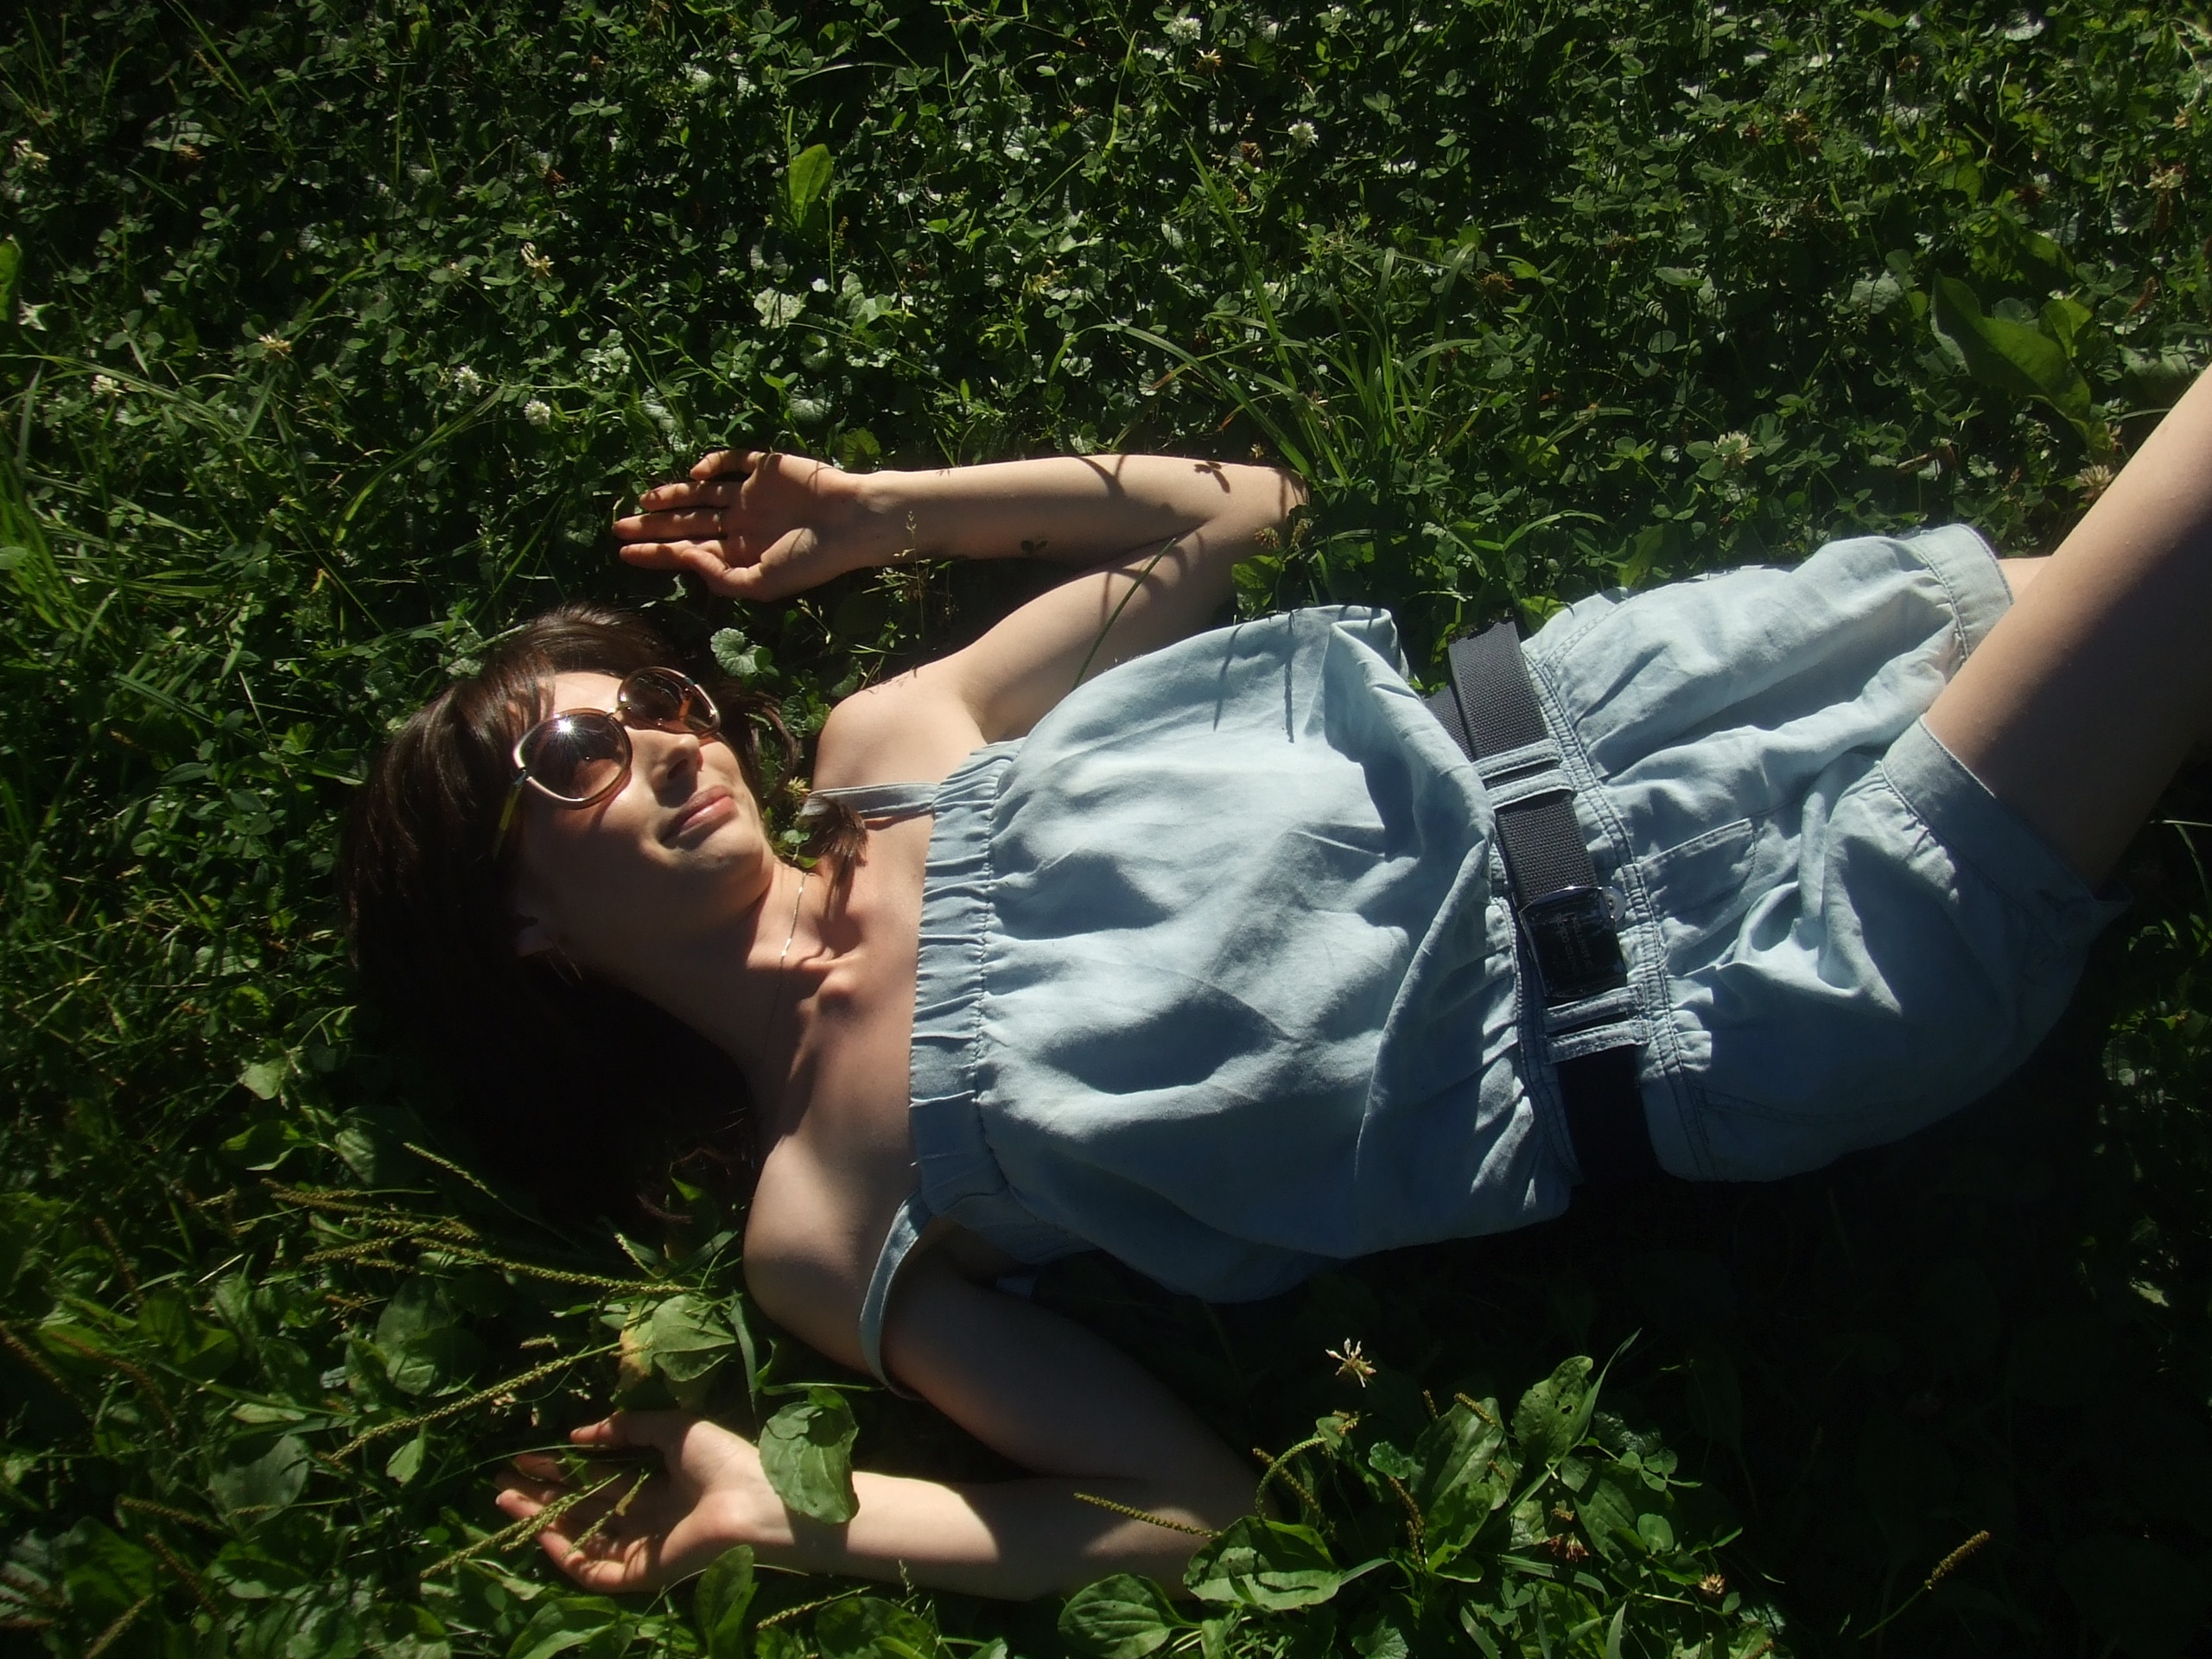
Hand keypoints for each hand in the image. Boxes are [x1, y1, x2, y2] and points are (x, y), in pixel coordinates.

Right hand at [495, 1411, 784, 1592]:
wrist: (753, 1499)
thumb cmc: (724, 1459)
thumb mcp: (674, 1429)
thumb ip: (628, 1428)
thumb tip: (578, 1434)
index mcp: (659, 1487)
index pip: (599, 1480)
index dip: (563, 1468)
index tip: (527, 1455)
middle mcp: (646, 1521)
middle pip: (583, 1510)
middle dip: (542, 1496)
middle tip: (502, 1481)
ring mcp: (642, 1549)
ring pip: (580, 1539)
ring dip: (542, 1521)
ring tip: (506, 1501)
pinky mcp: (640, 1575)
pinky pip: (593, 1570)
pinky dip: (566, 1555)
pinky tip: (542, 1532)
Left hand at [612, 449, 887, 599]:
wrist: (850, 522)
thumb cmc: (812, 559)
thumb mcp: (762, 583)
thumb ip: (720, 578)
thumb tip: (683, 557)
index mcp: (740, 553)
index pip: (688, 552)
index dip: (655, 553)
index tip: (622, 552)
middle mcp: (741, 524)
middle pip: (687, 523)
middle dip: (652, 527)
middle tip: (617, 526)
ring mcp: (752, 494)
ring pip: (701, 493)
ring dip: (672, 496)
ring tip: (642, 501)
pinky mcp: (766, 468)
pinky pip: (732, 462)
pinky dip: (711, 464)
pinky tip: (694, 473)